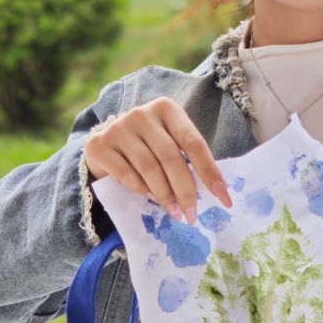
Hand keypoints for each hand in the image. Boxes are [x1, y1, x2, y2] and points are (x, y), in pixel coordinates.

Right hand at [83, 97, 232, 225]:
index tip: (223, 197)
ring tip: (175, 212)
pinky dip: (142, 190)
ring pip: (150, 169)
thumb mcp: (169, 142)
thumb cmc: (147, 145)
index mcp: (167, 109)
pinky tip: (151, 199)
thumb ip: (186, 158)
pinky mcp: (100, 145)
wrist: (106, 143)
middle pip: (171, 157)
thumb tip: (214, 191)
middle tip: (192, 214)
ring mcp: (119, 127)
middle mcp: (142, 113)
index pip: (193, 142)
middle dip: (186, 190)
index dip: (209, 171)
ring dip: (165, 195)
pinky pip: (127, 175)